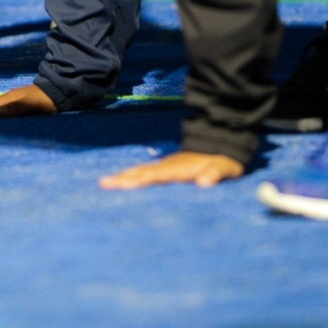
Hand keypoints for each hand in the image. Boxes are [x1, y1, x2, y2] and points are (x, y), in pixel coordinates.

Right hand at [99, 150, 244, 189]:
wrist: (221, 142)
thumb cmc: (223, 161)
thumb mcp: (224, 167)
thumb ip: (215, 174)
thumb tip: (204, 183)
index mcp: (179, 169)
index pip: (156, 176)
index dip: (140, 180)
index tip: (123, 185)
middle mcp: (168, 166)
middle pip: (141, 172)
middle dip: (123, 178)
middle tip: (103, 184)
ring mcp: (165, 165)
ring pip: (140, 171)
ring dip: (123, 176)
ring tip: (104, 182)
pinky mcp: (166, 168)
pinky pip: (144, 172)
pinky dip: (131, 176)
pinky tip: (123, 180)